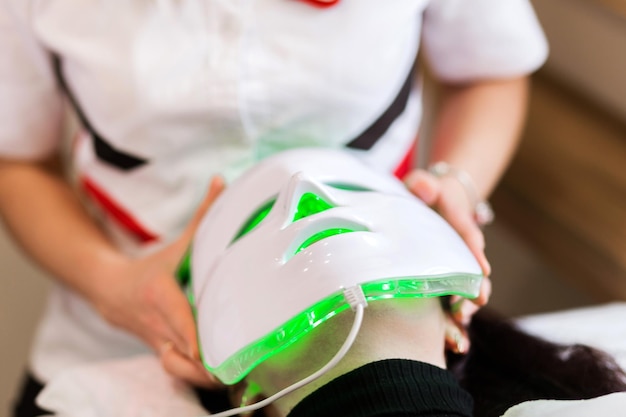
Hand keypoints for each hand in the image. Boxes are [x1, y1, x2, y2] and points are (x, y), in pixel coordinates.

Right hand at [90, 176, 225, 386]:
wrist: (110, 290)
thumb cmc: (152, 267)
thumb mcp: (178, 243)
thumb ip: (203, 215)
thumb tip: (222, 181)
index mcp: (161, 295)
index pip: (180, 319)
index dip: (198, 338)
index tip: (220, 351)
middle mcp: (158, 324)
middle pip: (185, 351)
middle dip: (213, 363)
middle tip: (246, 367)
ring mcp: (158, 342)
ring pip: (180, 370)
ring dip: (205, 376)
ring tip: (237, 377)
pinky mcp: (161, 354)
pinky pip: (178, 372)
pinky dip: (196, 378)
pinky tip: (220, 377)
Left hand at [404, 169, 491, 326]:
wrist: (432, 207)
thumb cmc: (425, 196)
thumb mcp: (422, 185)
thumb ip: (423, 184)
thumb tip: (422, 186)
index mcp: (458, 227)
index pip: (468, 238)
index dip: (475, 252)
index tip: (482, 268)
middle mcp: (461, 252)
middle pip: (474, 271)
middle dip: (476, 287)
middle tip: (476, 303)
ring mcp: (455, 271)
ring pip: (466, 292)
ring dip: (465, 308)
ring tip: (461, 323)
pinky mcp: (444, 284)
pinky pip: (450, 304)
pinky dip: (452, 323)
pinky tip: (454, 343)